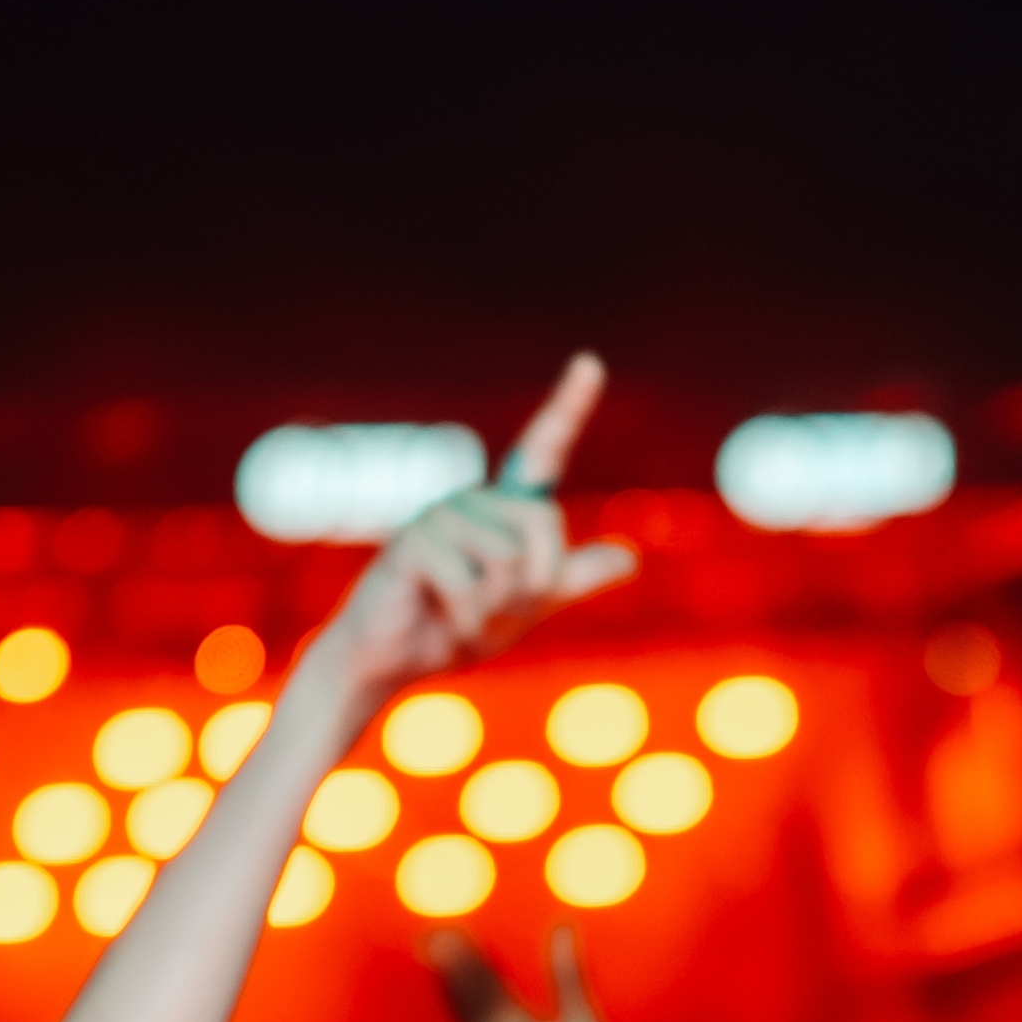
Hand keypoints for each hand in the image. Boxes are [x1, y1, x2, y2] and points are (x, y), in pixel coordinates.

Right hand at [304, 354, 639, 698]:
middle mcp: (474, 500)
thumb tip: (631, 560)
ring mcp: (440, 515)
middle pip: (545, 525)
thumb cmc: (452, 628)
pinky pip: (470, 584)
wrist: (391, 659)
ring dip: (495, 610)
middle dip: (533, 586)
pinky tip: (438, 618)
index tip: (591, 362)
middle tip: (492, 614)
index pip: (542, 453)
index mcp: (502, 509)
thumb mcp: (525, 606)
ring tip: (459, 616)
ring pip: (510, 560)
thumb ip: (571, 579)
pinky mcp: (414, 541)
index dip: (569, 408)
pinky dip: (466, 618)